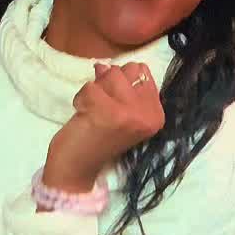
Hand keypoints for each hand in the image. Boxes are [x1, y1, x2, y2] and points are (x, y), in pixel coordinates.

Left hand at [42, 61, 164, 193]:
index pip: (142, 71)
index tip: (113, 103)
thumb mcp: (122, 113)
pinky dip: (81, 98)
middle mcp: (149, 114)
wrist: (78, 169)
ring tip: (92, 111)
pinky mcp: (110, 113)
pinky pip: (91, 86)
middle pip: (127, 69)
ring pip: (110, 74)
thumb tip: (105, 65)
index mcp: (156, 114)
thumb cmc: (97, 140)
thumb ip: (124, 89)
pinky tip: (83, 115)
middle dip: (108, 83)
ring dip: (94, 90)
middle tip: (101, 108)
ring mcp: (131, 113)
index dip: (120, 81)